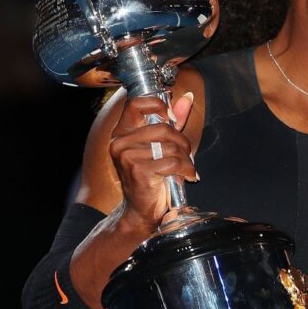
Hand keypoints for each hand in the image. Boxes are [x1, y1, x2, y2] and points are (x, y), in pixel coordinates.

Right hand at [108, 92, 197, 232]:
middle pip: (161, 127)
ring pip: (169, 146)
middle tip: (187, 153)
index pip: (136, 104)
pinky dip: (185, 169)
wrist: (141, 211)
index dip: (158, 106)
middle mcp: (120, 142)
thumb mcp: (162, 145)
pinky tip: (187, 175)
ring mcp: (127, 156)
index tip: (171, 118)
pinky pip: (171, 162)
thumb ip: (173, 121)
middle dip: (181, 141)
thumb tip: (187, 98)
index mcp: (122, 132)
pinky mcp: (138, 170)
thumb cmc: (151, 178)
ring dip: (185, 158)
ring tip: (186, 167)